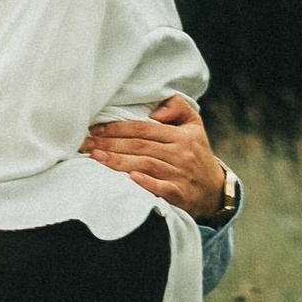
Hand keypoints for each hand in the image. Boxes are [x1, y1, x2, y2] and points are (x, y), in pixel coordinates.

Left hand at [81, 92, 234, 223]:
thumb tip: (155, 111)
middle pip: (140, 146)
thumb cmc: (196, 153)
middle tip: (87, 143)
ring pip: (144, 165)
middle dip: (110, 143)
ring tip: (94, 157)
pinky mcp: (180, 195)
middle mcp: (181, 154)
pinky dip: (146, 183)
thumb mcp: (194, 125)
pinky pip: (161, 187)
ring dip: (117, 161)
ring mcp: (180, 175)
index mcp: (181, 136)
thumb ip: (177, 107)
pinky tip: (128, 179)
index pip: (144, 128)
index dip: (118, 128)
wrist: (214, 190)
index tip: (95, 129)